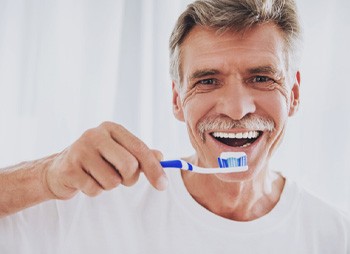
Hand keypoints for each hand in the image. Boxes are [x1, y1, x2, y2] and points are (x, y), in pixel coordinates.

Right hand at [44, 122, 167, 199]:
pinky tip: (85, 181)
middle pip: (129, 165)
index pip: (139, 148)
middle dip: (129, 179)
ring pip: (113, 181)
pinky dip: (95, 190)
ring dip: (110, 185)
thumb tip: (161, 157)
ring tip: (98, 176)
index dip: (154, 168)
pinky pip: (95, 190)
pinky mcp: (69, 168)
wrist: (59, 169)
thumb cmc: (96, 160)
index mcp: (111, 128)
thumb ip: (140, 154)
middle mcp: (95, 134)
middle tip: (121, 178)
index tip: (163, 185)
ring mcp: (80, 150)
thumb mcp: (119, 152)